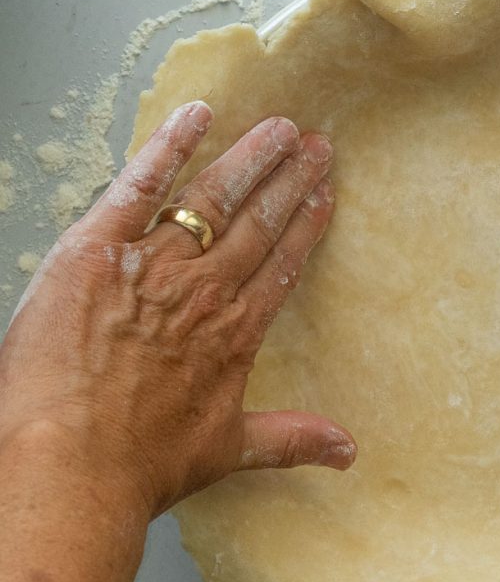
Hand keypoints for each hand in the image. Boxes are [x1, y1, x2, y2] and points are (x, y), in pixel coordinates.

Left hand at [0, 102, 355, 520]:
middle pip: (259, 223)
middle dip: (291, 180)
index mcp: (235, 332)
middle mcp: (204, 289)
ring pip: (213, 198)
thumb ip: (290, 439)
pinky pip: (138, 186)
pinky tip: (196, 115)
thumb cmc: (141, 465)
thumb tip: (348, 452)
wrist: (68, 466)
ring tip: (280, 127)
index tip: (325, 195)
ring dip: (250, 158)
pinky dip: (167, 147)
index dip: (306, 225)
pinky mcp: (98, 250)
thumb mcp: (225, 451)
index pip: (281, 265)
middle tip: (318, 146)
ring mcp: (154, 265)